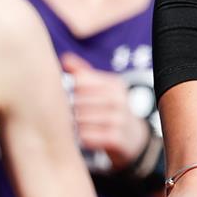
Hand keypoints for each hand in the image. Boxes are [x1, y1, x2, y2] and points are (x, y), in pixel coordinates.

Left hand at [60, 54, 152, 168]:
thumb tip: (65, 58)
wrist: (134, 136)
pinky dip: (80, 137)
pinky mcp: (116, 138)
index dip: (69, 90)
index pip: (80, 81)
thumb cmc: (110, 109)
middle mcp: (119, 100)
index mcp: (115, 84)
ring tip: (70, 125)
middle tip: (62, 114)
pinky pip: (88, 136)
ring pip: (81, 119)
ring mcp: (119, 119)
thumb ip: (84, 74)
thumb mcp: (103, 89)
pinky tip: (80, 137)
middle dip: (68, 108)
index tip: (65, 96)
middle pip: (79, 100)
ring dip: (73, 124)